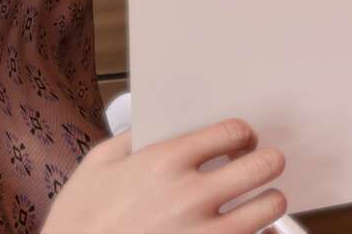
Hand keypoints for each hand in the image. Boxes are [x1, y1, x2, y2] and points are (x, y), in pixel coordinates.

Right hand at [42, 117, 286, 233]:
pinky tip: (252, 231)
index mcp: (164, 161)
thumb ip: (133, 138)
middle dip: (269, 160)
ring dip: (270, 199)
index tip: (243, 139)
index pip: (230, 133)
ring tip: (264, 199)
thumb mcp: (98, 163)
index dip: (243, 133)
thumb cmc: (80, 218)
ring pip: (268, 209)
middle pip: (261, 167)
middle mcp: (190, 196)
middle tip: (267, 162)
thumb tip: (158, 128)